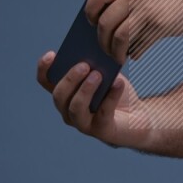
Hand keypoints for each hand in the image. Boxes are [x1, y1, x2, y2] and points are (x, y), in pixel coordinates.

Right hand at [36, 50, 152, 150]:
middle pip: (60, 96)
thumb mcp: (105, 73)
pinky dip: (110, 97)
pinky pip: (103, 113)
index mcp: (66, 93)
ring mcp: (83, 123)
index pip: (46, 82)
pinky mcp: (102, 130)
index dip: (44, 69)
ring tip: (98, 75)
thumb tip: (92, 52)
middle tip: (84, 65)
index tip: (52, 54)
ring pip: (75, 108)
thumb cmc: (116, 91)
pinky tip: (118, 83)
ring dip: (85, 90)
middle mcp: (68, 110)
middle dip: (70, 79)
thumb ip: (96, 64)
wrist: (138, 113)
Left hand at [85, 0, 182, 62]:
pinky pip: (139, 45)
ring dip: (115, 51)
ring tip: (117, 56)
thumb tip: (109, 22)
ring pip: (119, 37)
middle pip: (105, 21)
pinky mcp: (161, 26)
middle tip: (104, 48)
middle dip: (101, 40)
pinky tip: (135, 55)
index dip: (90, 12)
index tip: (91, 23)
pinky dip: (134, 53)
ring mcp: (149, 11)